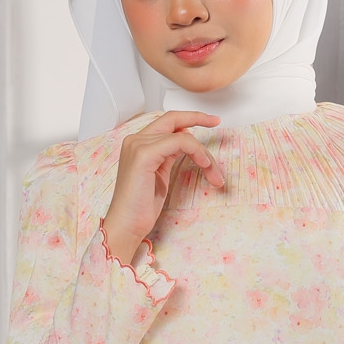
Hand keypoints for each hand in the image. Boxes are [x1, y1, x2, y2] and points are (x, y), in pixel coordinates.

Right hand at [102, 110, 223, 265]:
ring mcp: (138, 145)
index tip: (210, 120)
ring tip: (214, 173)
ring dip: (204, 154)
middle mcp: (135, 140)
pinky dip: (196, 151)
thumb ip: (169, 155)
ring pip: (182, 135)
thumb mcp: (160, 175)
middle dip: (198, 117)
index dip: (189, 118)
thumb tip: (186, 141)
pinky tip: (204, 165)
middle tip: (216, 121)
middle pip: (172, 119)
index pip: (166, 122)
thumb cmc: (140, 208)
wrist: (126, 226)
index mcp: (138, 144)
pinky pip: (179, 142)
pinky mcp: (144, 154)